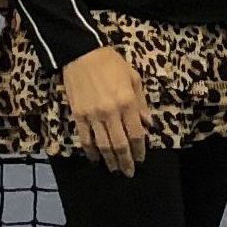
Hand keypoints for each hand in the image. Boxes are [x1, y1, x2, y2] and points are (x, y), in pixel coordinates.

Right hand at [63, 45, 149, 175]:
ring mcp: (93, 115)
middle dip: (125, 162)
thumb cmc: (111, 63)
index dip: (139, 150)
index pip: (136, 134)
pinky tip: (95, 159)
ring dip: (109, 161)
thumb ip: (141, 103)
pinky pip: (85, 138)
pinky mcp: (78, 115)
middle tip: (128, 173)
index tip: (141, 159)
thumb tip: (148, 125)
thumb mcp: (134, 78)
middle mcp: (111, 112)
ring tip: (114, 170)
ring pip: (103, 145)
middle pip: (120, 145)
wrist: (81, 53)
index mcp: (127, 102)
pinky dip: (90, 151)